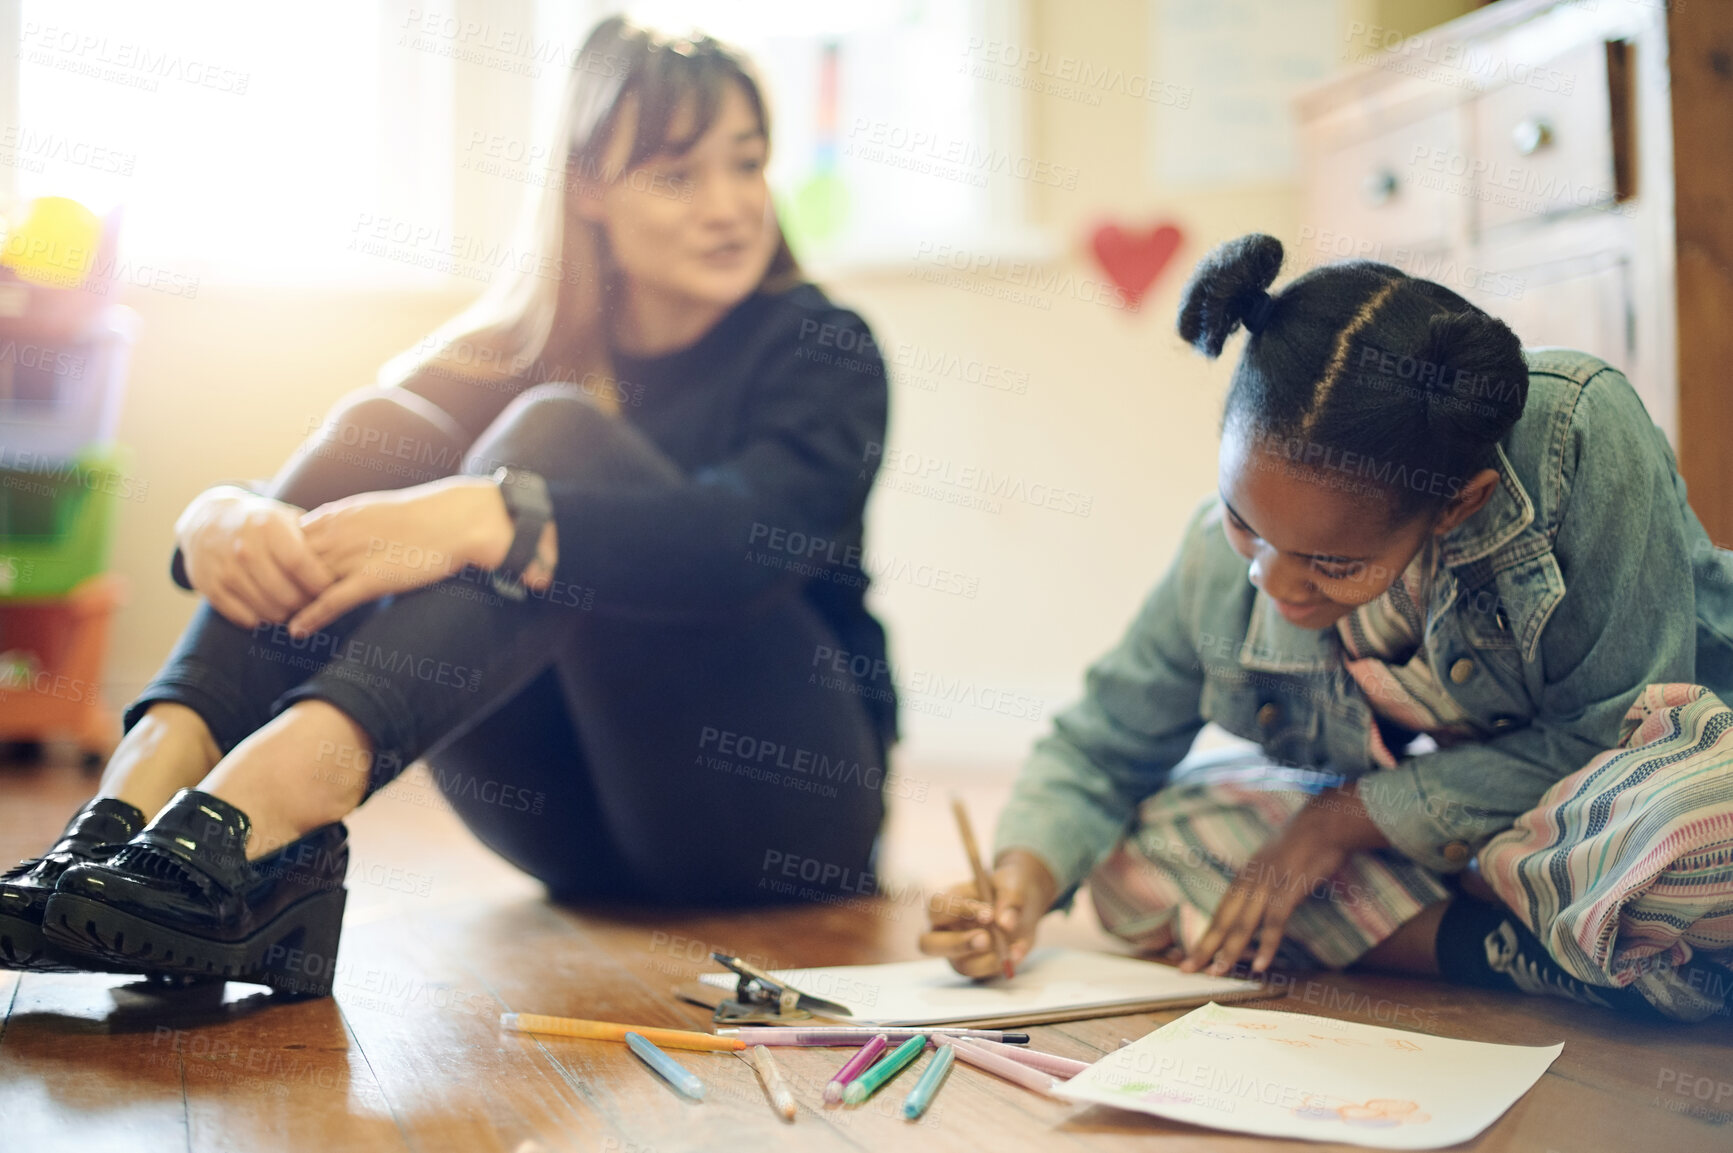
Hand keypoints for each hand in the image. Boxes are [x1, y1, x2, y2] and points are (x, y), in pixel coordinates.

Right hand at [176, 486, 336, 628]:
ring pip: (267, 610)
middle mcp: (244, 548)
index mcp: (267, 527)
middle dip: (306, 603)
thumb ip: (315, 536)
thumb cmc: (261, 523)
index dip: (319, 582)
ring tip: (294, 605)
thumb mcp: (286, 518)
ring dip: (287, 614)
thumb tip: (347, 558)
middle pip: (286, 593)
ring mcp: (225, 570)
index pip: (300, 563)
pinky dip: (262, 619)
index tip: (331, 588)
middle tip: (314, 601)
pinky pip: (245, 618)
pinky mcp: (210, 588)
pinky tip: (270, 608)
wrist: (210, 522)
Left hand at [287, 476, 556, 636]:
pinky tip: (296, 631)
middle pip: (287, 561)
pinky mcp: (372, 578)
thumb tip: (336, 538)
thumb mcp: (376, 511)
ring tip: (266, 623)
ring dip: (284, 603)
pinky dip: (311, 616)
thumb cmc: (425, 515)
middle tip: (255, 604)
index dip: (273, 559)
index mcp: (338, 515)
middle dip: (269, 583)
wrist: (457, 519)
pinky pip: (332, 600)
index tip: (263, 576)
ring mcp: (354, 557)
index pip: (288, 537)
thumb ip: (350, 525)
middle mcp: (339, 534)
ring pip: (304, 583)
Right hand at [919, 848, 1057, 978]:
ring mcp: (957, 953)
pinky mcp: (975, 966)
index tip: (989, 914)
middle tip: (985, 939)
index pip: (937, 907)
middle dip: (956, 944)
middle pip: (928, 944)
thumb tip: (1006, 924)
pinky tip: (1018, 949)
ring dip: (988, 958)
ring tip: (1012, 945)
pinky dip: (1004, 963)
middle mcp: (943, 930)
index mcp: (945, 902)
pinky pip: (985, 973)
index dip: (959, 911)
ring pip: (961, 965)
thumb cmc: (1009, 889)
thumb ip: (1010, 900)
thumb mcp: (1014, 885)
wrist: (1023, 905)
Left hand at [1180, 784, 1386, 975]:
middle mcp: (1249, 883)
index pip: (1219, 913)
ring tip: (1216, 973)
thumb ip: (1260, 884)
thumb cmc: (1300, 845)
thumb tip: (1253, 903)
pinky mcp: (1288, 891)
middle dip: (1204, 947)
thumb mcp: (1271, 863)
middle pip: (1222, 921)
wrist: (1322, 825)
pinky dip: (1266, 945)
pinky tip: (1260, 965)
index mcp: (1244, 878)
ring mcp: (1267, 887)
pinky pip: (1274, 922)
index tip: (1187, 954)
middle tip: (1186, 969)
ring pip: (1243, 925)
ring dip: (1229, 951)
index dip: (1203, 935)